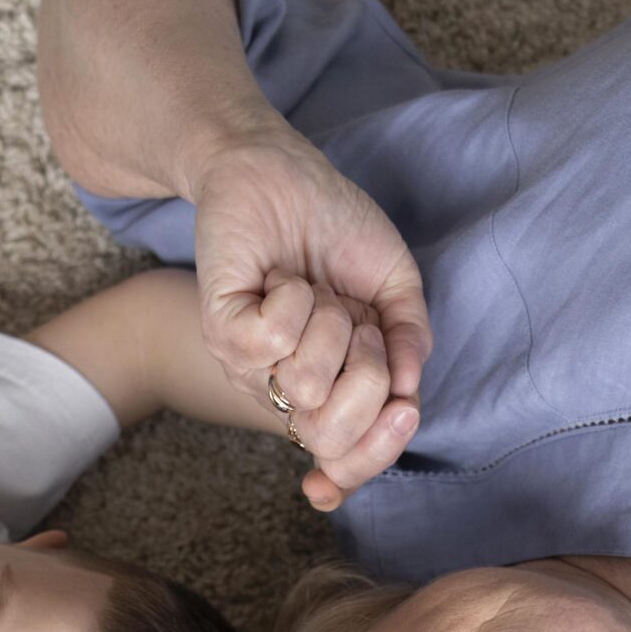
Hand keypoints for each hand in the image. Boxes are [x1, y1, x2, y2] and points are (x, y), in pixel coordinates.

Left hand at [192, 129, 429, 508]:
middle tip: (360, 326)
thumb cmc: (336, 228)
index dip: (372, 456)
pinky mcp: (221, 332)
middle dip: (367, 376)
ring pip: (306, 386)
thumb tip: (407, 392)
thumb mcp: (394, 287)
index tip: (401, 414)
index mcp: (328, 392)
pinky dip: (292, 299)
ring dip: (329, 322)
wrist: (282, 170)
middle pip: (331, 438)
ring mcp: (249, 369)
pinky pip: (271, 342)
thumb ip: (409, 341)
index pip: (344, 461)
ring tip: (315, 291)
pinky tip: (281, 280)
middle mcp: (286, 392)